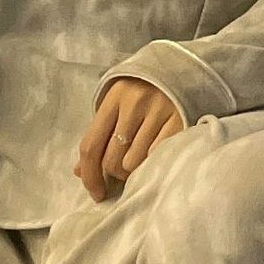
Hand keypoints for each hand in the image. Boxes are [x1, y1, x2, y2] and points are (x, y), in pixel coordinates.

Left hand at [75, 77, 181, 200]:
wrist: (183, 69)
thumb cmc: (143, 94)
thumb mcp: (117, 107)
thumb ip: (99, 136)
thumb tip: (80, 171)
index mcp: (114, 98)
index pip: (91, 145)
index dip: (89, 176)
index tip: (96, 194)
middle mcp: (135, 102)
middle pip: (112, 159)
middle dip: (115, 174)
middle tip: (124, 171)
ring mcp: (159, 110)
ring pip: (134, 163)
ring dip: (135, 171)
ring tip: (142, 161)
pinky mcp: (180, 120)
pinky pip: (157, 157)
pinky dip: (153, 164)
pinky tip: (156, 157)